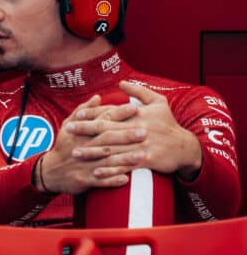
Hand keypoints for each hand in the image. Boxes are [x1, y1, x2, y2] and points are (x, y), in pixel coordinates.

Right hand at [39, 94, 140, 194]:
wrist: (51, 171)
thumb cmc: (64, 146)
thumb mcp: (68, 125)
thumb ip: (83, 111)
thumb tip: (98, 97)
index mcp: (82, 132)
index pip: (102, 119)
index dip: (119, 113)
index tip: (136, 107)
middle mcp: (84, 146)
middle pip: (107, 139)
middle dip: (126, 136)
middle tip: (145, 132)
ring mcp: (84, 163)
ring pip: (106, 160)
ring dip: (125, 159)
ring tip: (142, 156)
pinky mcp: (84, 179)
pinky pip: (100, 181)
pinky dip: (112, 180)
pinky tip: (126, 179)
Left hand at [70, 81, 201, 179]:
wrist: (185, 147)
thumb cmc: (168, 124)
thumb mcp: (159, 103)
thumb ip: (139, 92)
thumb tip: (122, 82)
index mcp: (137, 115)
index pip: (110, 112)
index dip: (92, 114)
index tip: (76, 116)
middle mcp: (137, 128)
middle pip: (107, 129)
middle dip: (86, 130)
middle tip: (68, 131)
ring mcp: (141, 145)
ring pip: (113, 148)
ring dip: (92, 151)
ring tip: (76, 152)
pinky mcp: (146, 160)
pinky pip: (124, 165)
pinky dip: (110, 169)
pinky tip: (96, 171)